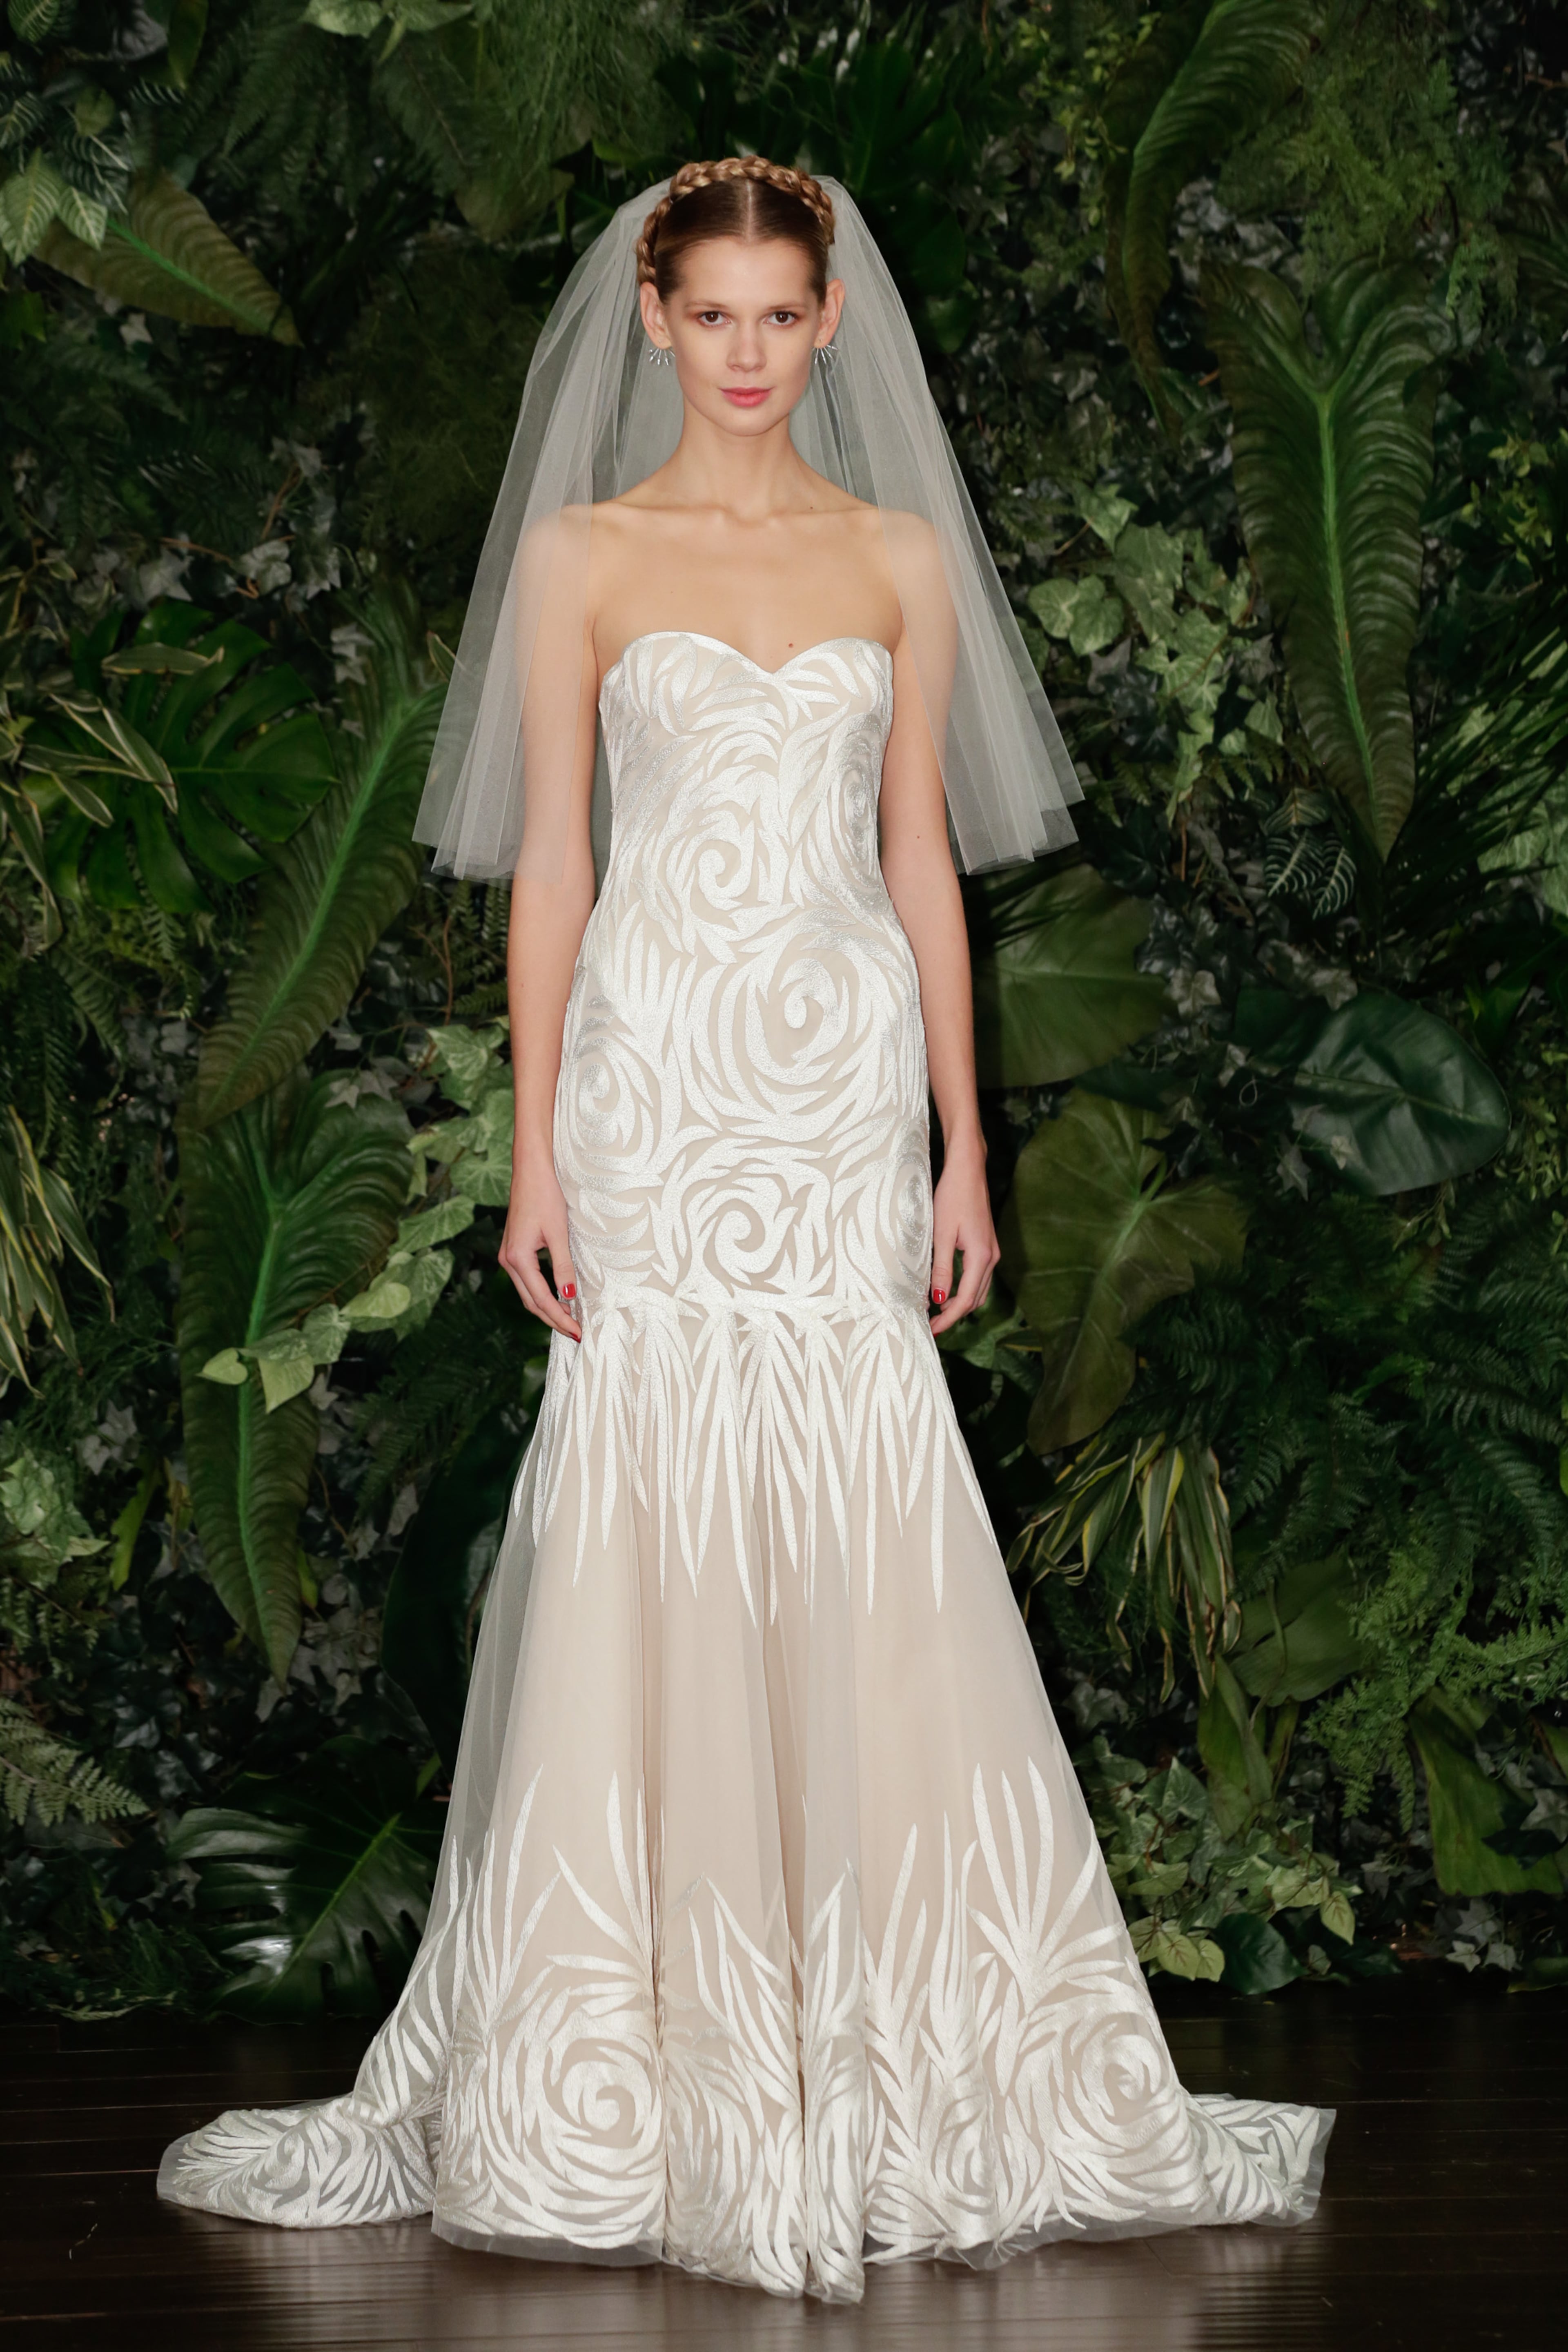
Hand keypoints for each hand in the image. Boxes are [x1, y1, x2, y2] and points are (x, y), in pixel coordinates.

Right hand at [499, 1146, 579, 1339]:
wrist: (531, 1167)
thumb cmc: (546, 1194)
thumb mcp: (558, 1232)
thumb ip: (563, 1267)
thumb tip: (569, 1298)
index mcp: (517, 1258)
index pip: (541, 1299)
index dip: (560, 1318)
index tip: (578, 1332)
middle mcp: (507, 1260)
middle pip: (531, 1302)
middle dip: (553, 1319)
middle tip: (575, 1334)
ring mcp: (508, 1255)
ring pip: (527, 1293)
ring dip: (546, 1309)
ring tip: (568, 1322)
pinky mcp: (513, 1248)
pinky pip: (526, 1280)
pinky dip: (541, 1293)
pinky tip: (557, 1298)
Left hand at [929, 1134, 998, 1335]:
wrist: (968, 1171)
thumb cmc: (952, 1197)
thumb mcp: (941, 1234)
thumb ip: (941, 1269)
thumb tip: (937, 1300)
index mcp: (981, 1257)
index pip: (965, 1300)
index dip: (948, 1319)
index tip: (931, 1330)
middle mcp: (991, 1258)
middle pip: (975, 1299)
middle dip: (953, 1315)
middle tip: (930, 1325)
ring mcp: (992, 1252)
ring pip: (978, 1290)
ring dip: (959, 1303)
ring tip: (935, 1312)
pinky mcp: (987, 1246)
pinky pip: (978, 1277)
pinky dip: (964, 1289)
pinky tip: (946, 1290)